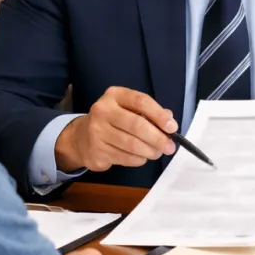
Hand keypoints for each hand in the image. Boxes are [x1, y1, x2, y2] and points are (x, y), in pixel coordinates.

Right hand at [55, 86, 176, 170]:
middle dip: (157, 138)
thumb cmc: (113, 121)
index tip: (172, 127)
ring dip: (150, 151)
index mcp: (114, 95)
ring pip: (132, 144)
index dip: (159, 115)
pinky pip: (124, 157)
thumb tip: (169, 121)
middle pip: (137, 125)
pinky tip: (142, 157)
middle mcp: (103, 110)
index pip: (141, 101)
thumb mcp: (129, 109)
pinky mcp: (96, 150)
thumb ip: (149, 113)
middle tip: (170, 147)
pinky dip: (138, 160)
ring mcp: (97, 131)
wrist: (82, 137)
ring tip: (157, 153)